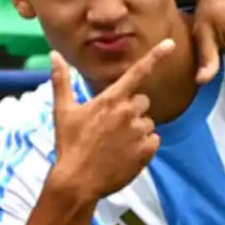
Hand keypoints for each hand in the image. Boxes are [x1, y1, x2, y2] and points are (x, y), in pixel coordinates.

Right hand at [50, 40, 170, 201]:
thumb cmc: (69, 145)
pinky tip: (125, 154)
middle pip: (142, 101)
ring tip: (116, 144)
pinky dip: (144, 146)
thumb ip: (62, 80)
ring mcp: (139, 132)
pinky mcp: (147, 151)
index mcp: (110, 100)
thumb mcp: (63, 111)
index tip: (171, 44)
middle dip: (132, 110)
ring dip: (136, 130)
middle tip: (112, 126)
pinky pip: (154, 140)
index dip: (155, 56)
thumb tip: (54, 55)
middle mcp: (128, 112)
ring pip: (147, 123)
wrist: (78, 181)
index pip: (137, 73)